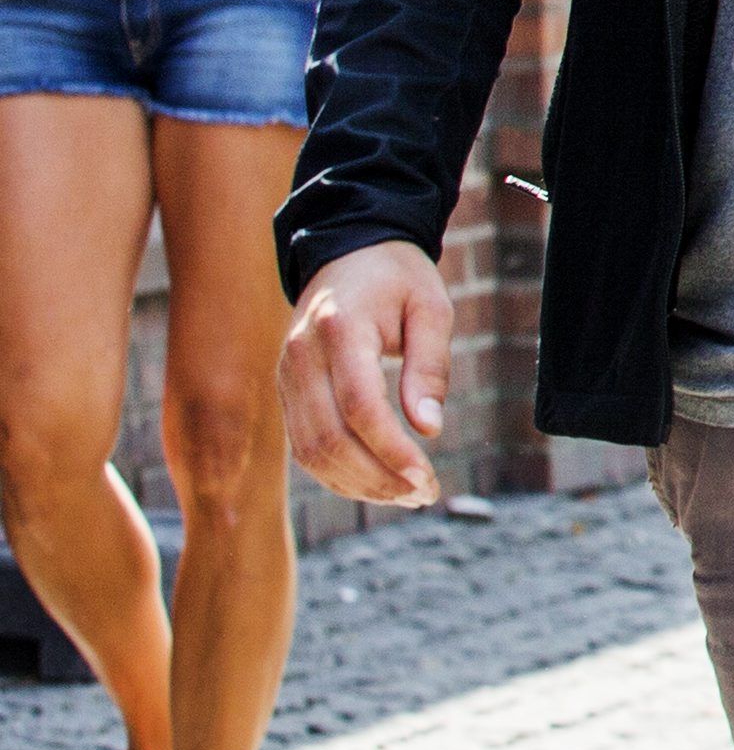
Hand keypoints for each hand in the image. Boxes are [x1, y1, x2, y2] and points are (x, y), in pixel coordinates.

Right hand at [282, 240, 454, 507]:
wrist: (348, 253)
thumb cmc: (398, 280)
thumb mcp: (431, 308)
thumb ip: (430, 367)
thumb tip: (428, 429)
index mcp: (338, 328)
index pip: (358, 405)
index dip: (390, 449)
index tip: (427, 476)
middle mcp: (300, 355)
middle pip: (328, 437)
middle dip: (377, 476)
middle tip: (424, 495)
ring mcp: (285, 375)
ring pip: (310, 450)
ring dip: (358, 483)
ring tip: (407, 496)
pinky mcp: (285, 391)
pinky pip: (303, 445)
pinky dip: (337, 473)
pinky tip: (376, 484)